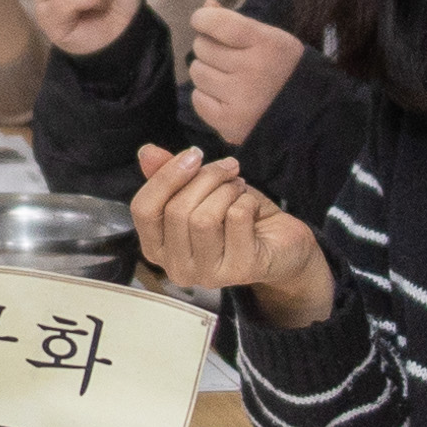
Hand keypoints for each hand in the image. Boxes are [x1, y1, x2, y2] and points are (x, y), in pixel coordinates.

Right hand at [131, 144, 332, 325]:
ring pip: (204, 218)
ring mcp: (207, 274)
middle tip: (229, 168)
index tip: (193, 155)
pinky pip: (235, 219)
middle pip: (176, 211)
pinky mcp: (239, 270)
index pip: (143, 209)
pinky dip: (246, 202)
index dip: (166, 176)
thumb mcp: (201, 191)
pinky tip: (252, 207)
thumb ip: (170, 176)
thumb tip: (147, 152)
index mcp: (158, 248)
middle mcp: (176, 268)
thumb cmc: (236, 218)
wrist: (282, 243)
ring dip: (226, 190)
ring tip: (239, 188)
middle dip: (206, 178)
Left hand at [187, 2, 305, 146]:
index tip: (202, 21)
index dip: (203, 19)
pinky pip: (198, 99)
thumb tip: (206, 5)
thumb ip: (237, 21)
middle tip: (225, 56)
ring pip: (197, 72)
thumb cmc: (284, 69)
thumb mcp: (270, 38)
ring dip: (207, 71)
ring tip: (226, 77)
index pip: (218, 23)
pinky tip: (224, 97)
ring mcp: (240, 99)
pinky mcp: (230, 124)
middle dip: (209, 48)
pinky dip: (206, 96)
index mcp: (267, 44)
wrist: (308, 114)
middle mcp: (253, 70)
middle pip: (203, 48)